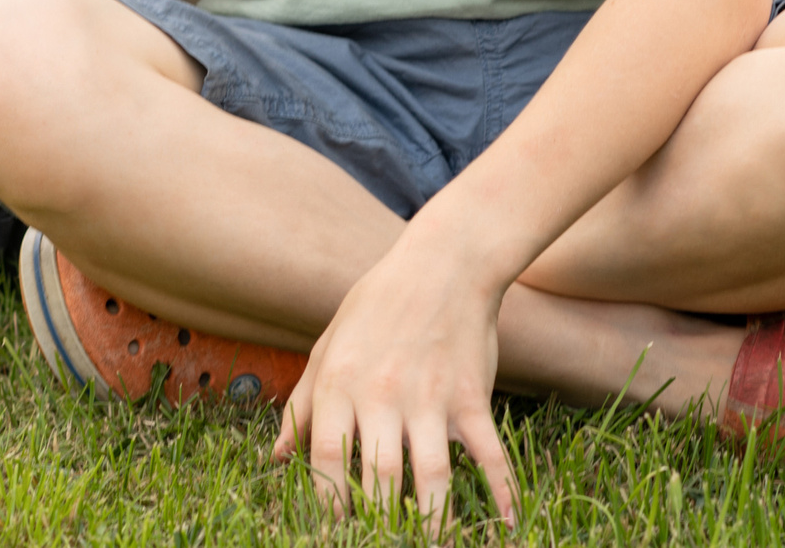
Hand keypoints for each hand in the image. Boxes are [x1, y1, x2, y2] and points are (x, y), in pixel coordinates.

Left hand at [272, 234, 516, 533]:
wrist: (443, 264)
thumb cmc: (376, 306)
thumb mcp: (326, 346)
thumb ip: (301, 405)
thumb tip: (277, 458)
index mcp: (339, 382)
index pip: (326, 454)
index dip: (327, 499)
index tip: (333, 528)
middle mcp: (382, 393)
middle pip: (378, 475)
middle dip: (379, 521)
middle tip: (381, 543)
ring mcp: (430, 397)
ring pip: (431, 475)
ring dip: (432, 521)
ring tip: (430, 545)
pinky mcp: (471, 397)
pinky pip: (487, 454)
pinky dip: (501, 491)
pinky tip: (507, 525)